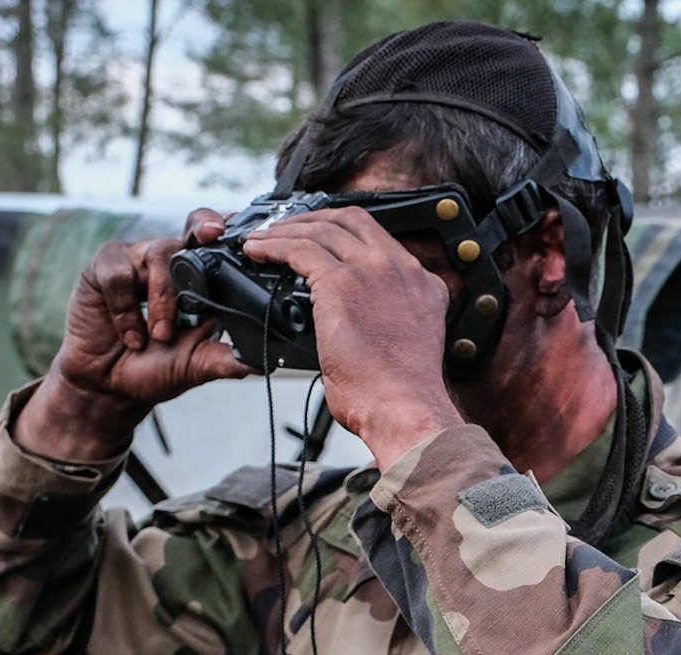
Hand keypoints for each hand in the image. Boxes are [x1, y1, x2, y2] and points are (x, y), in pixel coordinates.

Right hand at [18, 209, 251, 460]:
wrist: (111, 387)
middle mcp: (171, 262)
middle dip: (204, 227)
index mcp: (199, 279)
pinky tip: (132, 336)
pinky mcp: (104, 269)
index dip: (232, 234)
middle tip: (212, 234)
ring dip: (163, 298)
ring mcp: (137, 260)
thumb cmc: (155, 369)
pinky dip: (127, 309)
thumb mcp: (197, 365)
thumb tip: (263, 363)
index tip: (246, 236)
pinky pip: (119, 275)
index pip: (220, 245)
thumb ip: (226, 359)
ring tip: (160, 336)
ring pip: (159, 254)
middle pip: (193, 226)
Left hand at [242, 208, 464, 466]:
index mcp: (424, 286)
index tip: (323, 238)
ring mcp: (373, 272)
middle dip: (313, 219)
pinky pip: (300, 249)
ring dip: (286, 230)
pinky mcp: (342, 283)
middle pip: (352, 221)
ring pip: (322, 230)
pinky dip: (273, 245)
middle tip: (286, 228)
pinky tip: (256, 251)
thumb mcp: (407, 346)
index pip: (382, 241)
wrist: (405, 409)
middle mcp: (402, 270)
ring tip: (262, 238)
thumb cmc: (402, 396)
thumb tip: (352, 329)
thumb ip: (388, 322)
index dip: (346, 232)